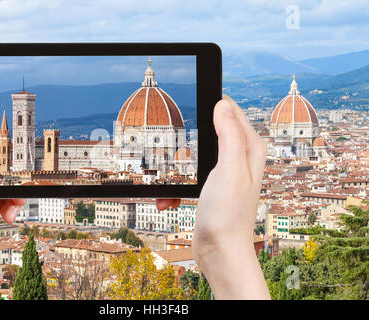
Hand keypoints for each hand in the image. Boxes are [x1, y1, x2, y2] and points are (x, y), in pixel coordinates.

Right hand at [157, 95, 268, 298]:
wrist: (220, 253)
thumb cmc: (227, 215)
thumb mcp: (228, 170)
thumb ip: (229, 135)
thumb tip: (222, 104)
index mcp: (249, 149)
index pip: (231, 112)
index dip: (212, 105)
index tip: (191, 102)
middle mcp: (240, 159)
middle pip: (210, 133)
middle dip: (189, 141)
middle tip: (173, 147)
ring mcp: (225, 174)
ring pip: (195, 156)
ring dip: (180, 168)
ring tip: (169, 182)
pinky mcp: (212, 188)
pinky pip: (189, 178)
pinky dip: (177, 187)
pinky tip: (169, 199)